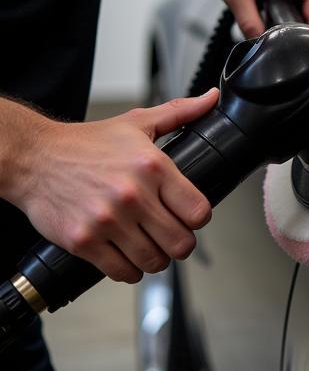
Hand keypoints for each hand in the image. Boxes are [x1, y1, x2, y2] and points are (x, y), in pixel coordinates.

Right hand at [8, 91, 219, 282]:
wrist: (34, 158)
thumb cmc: (87, 143)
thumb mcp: (137, 122)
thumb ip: (179, 112)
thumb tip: (211, 98)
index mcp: (152, 167)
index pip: (198, 210)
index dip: (199, 217)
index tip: (190, 216)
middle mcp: (132, 195)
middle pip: (181, 242)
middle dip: (182, 243)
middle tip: (172, 236)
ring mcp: (107, 221)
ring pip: (154, 261)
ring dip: (156, 259)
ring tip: (150, 246)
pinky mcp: (84, 241)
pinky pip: (121, 272)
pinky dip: (129, 270)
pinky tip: (127, 255)